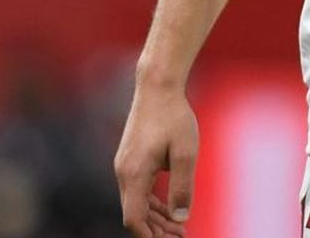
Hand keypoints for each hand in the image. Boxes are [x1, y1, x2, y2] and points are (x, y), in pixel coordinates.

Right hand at [114, 81, 198, 236]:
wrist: (157, 86)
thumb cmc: (174, 117)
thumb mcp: (186, 153)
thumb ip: (183, 187)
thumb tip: (180, 219)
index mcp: (134, 174)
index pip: (134, 218)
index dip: (149, 236)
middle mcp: (123, 173)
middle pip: (135, 214)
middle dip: (156, 230)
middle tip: (181, 236)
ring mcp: (125, 166)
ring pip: (137, 203)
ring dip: (156, 218)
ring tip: (179, 229)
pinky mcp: (130, 159)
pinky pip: (138, 190)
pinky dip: (153, 203)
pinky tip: (169, 209)